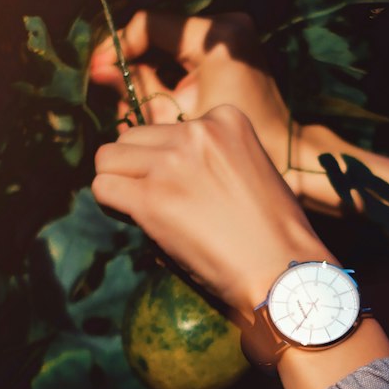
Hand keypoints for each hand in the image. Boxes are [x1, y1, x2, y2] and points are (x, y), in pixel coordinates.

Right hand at [88, 11, 303, 196]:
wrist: (285, 156)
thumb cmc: (229, 147)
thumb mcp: (173, 118)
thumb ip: (136, 90)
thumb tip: (99, 69)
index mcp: (215, 39)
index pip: (148, 24)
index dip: (119, 47)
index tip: (101, 72)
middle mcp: (227, 25)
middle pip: (159, 33)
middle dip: (133, 63)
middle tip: (114, 90)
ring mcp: (235, 31)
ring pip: (172, 42)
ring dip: (150, 68)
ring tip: (134, 101)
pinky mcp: (237, 44)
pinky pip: (190, 50)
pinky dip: (171, 71)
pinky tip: (159, 98)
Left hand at [89, 9, 388, 259]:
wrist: (284, 270)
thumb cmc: (274, 232)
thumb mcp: (250, 170)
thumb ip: (210, 157)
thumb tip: (159, 166)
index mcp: (226, 118)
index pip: (168, 127)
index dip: (167, 158)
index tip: (184, 186)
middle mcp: (197, 131)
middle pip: (132, 137)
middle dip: (137, 166)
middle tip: (156, 199)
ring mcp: (172, 162)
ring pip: (109, 158)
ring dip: (119, 182)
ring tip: (143, 209)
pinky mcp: (151, 198)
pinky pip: (104, 188)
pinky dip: (110, 205)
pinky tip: (133, 220)